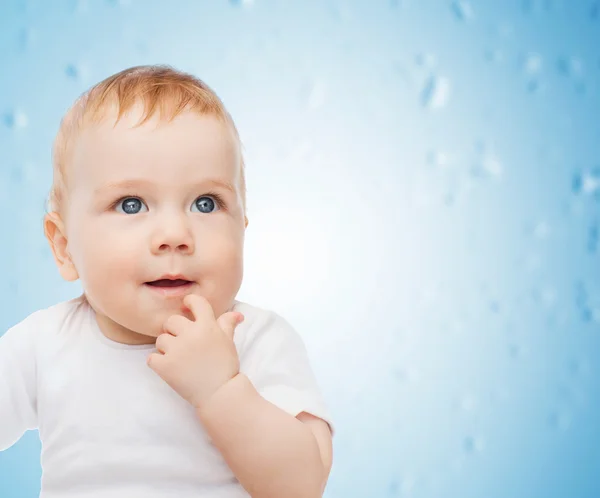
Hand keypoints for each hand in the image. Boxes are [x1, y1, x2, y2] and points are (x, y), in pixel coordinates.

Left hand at [147, 294, 244, 409]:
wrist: (220, 394)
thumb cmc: (225, 366)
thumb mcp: (229, 342)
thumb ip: (227, 324)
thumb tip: (236, 314)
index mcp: (207, 326)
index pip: (195, 302)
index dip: (190, 302)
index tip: (187, 306)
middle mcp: (191, 334)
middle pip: (171, 321)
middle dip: (175, 330)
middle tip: (183, 343)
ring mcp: (176, 350)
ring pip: (160, 340)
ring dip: (166, 348)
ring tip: (179, 359)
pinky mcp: (165, 366)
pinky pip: (151, 358)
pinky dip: (157, 363)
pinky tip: (169, 368)